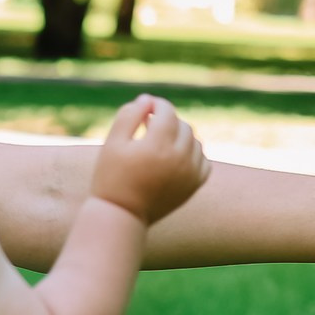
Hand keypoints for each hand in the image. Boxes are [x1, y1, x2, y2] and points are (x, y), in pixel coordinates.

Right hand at [89, 95, 210, 223]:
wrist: (122, 215)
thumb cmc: (112, 177)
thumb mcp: (112, 143)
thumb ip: (128, 116)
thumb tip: (147, 100)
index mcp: (157, 145)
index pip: (167, 112)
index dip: (156, 105)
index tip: (144, 109)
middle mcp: (179, 157)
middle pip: (182, 125)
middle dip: (167, 121)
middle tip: (148, 127)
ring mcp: (190, 172)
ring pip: (194, 141)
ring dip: (180, 137)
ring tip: (159, 144)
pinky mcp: (194, 185)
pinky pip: (203, 160)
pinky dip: (192, 155)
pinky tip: (174, 158)